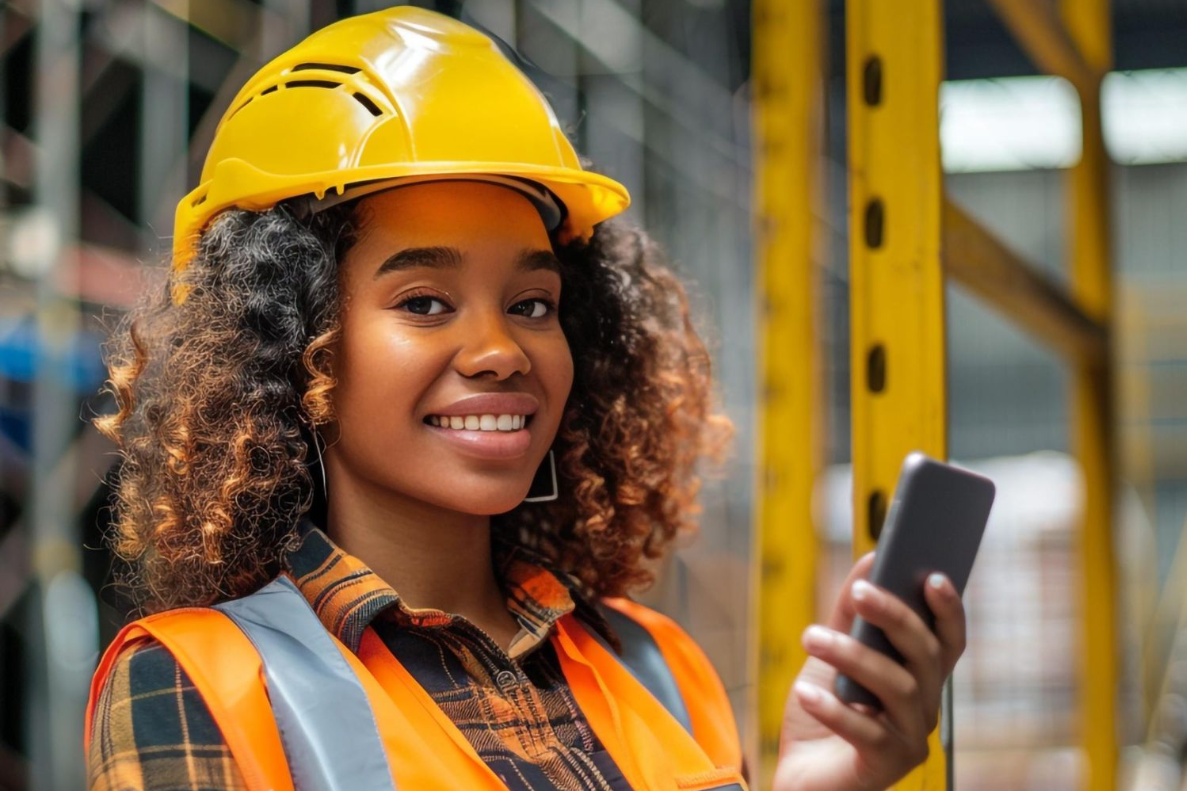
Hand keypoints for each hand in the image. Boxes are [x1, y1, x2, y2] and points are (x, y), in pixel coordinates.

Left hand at [772, 552, 966, 790]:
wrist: (801, 773)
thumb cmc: (823, 708)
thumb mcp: (832, 653)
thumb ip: (851, 612)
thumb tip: (871, 559)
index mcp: (920, 677)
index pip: (948, 640)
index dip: (948, 609)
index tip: (931, 575)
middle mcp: (925, 707)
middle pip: (925, 656)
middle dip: (894, 617)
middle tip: (859, 591)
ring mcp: (911, 739)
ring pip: (896, 688)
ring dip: (853, 657)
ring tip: (810, 637)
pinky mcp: (887, 767)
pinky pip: (866, 733)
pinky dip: (834, 709)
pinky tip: (805, 691)